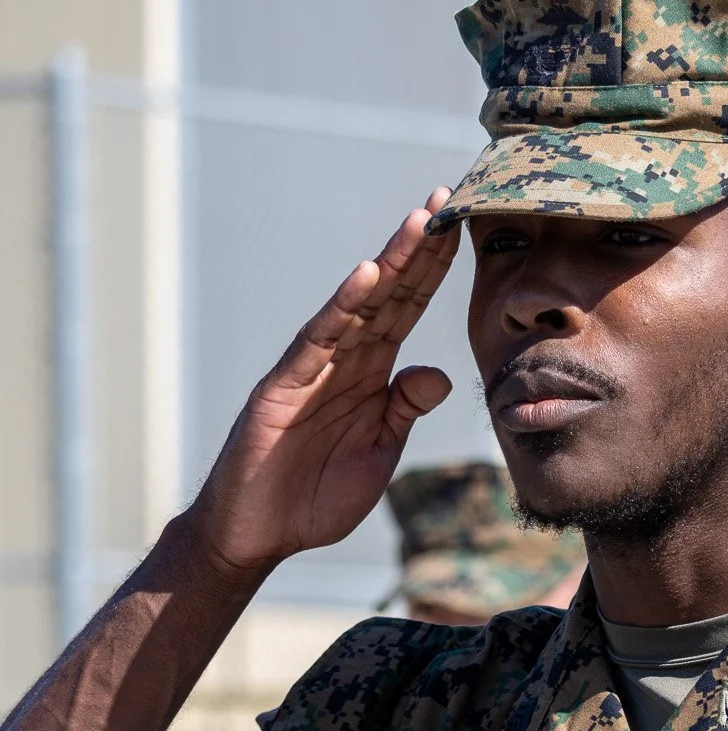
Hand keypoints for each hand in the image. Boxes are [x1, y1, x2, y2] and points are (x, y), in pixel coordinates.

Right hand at [192, 191, 458, 577]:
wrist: (259, 533)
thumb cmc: (314, 496)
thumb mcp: (379, 452)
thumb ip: (405, 410)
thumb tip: (438, 373)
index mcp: (371, 375)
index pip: (409, 310)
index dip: (435, 272)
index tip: (464, 229)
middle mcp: (344, 360)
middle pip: (389, 293)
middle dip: (419, 248)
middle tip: (448, 197)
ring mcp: (312, 368)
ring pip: (358, 305)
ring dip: (390, 262)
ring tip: (420, 220)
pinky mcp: (284, 385)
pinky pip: (318, 339)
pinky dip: (342, 307)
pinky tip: (367, 275)